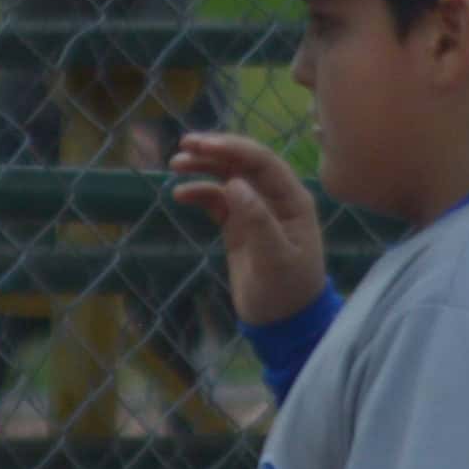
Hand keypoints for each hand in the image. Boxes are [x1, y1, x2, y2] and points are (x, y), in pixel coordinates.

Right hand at [171, 128, 330, 330]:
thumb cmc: (287, 291)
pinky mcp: (238, 226)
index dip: (233, 148)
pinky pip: (217, 201)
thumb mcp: (275, 258)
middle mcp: (275, 198)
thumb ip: (257, 220)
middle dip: (214, 151)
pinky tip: (181, 195)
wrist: (282, 322)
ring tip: (175, 165)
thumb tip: (234, 183)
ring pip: (227, 178)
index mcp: (293, 200)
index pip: (263, 162)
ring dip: (203, 168)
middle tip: (183, 146)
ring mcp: (255, 210)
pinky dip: (200, 193)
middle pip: (243, 163)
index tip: (203, 145)